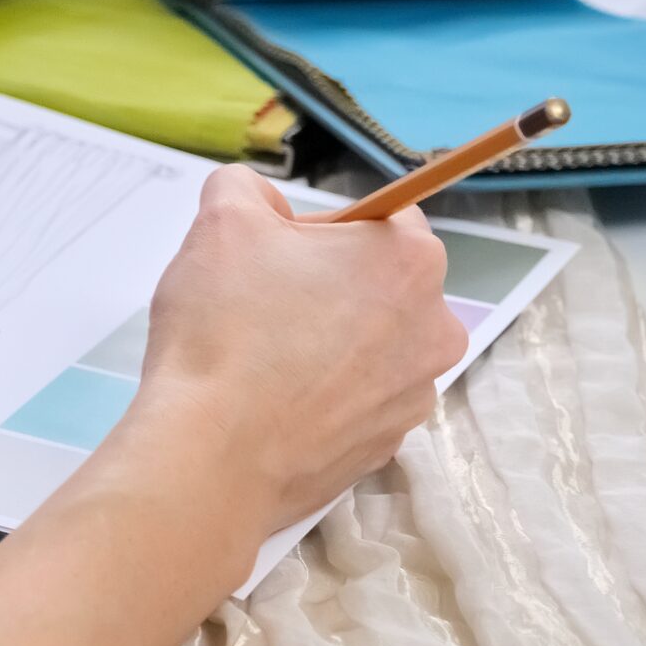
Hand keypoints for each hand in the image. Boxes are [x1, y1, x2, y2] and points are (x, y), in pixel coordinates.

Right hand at [125, 168, 466, 535]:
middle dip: (328, 284)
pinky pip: (357, 401)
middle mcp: (434, 330)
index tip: (275, 252)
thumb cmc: (225, 329)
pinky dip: (322, 396)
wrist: (211, 458)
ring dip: (327, 341)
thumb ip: (246, 188)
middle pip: (382, 283)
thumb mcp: (222, 220)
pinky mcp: (386, 448)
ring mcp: (414, 397)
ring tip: (261, 358)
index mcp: (410, 262)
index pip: (383, 217)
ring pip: (370, 345)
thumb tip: (260, 203)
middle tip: (261, 300)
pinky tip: (270, 403)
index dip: (323, 227)